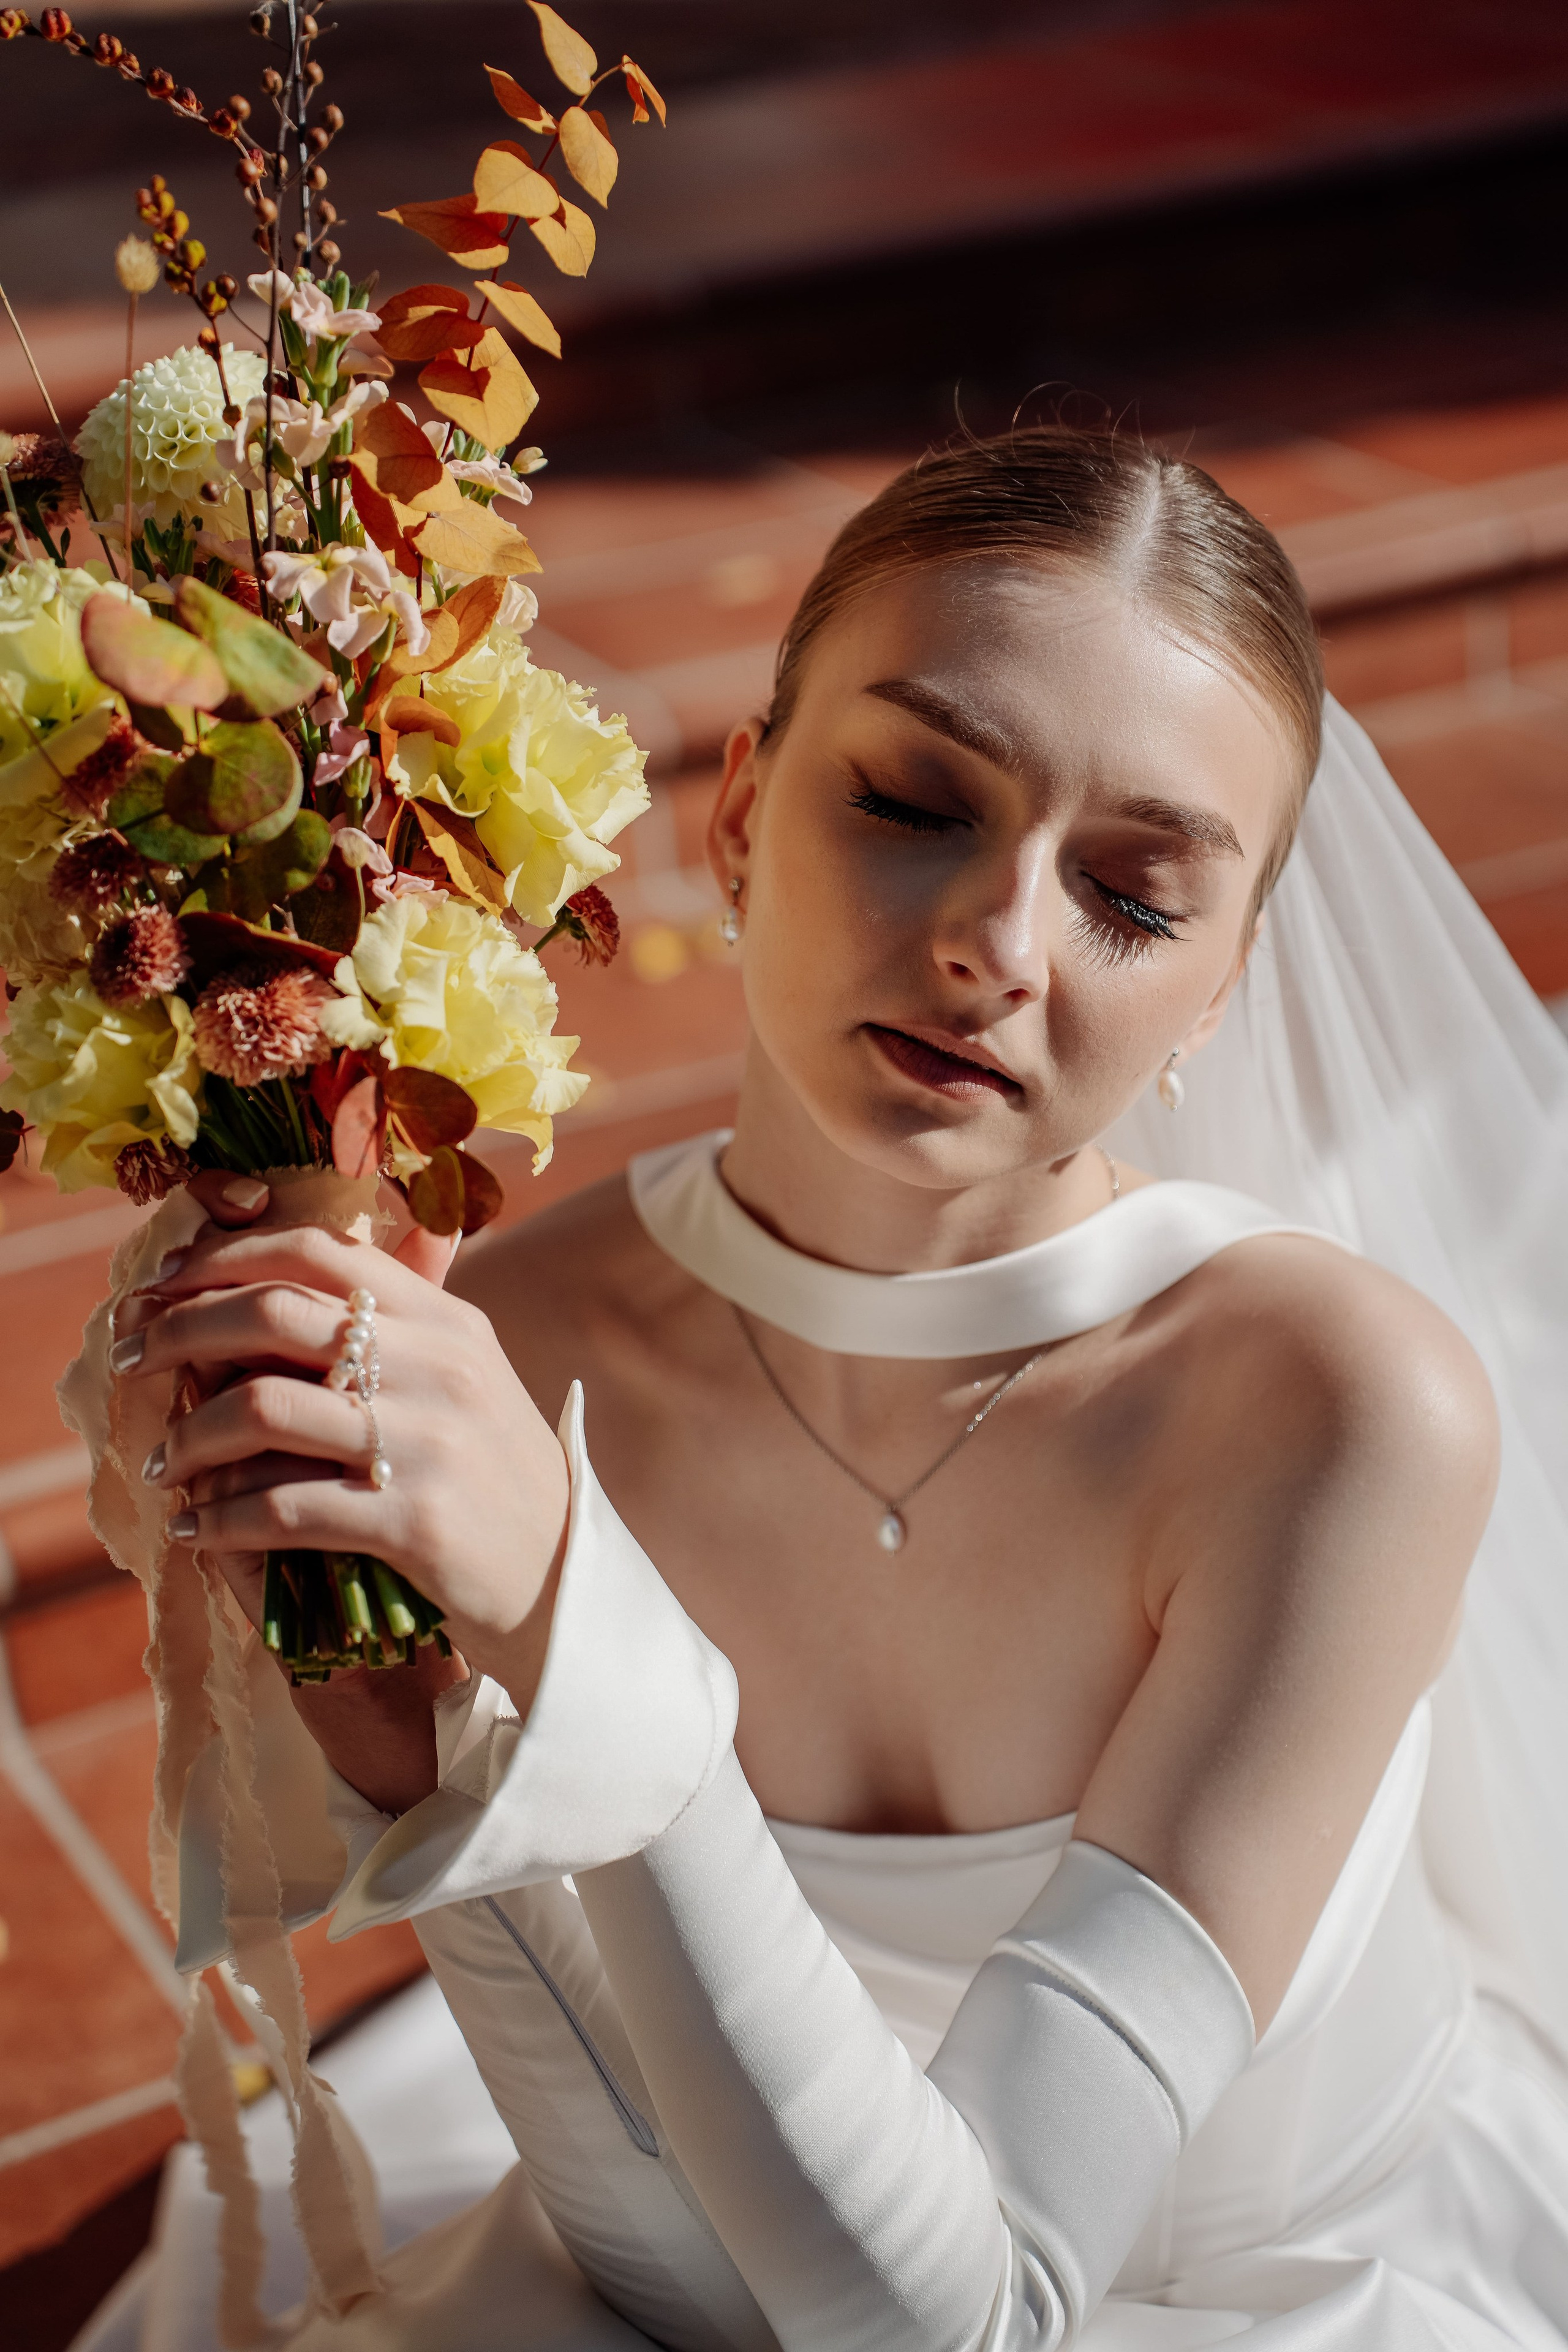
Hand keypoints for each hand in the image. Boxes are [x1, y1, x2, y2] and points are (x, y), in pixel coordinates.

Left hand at [113, 1174, 569, 1794]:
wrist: (565, 1583)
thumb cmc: (494, 1476)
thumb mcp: (465, 1376)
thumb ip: (395, 1317)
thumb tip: (302, 1254)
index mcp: (448, 1318)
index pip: (316, 1250)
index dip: (220, 1257)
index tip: (159, 1283)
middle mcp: (442, 1367)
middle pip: (274, 1314)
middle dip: (179, 1331)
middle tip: (128, 1358)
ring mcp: (430, 1444)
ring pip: (264, 1410)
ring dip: (190, 1437)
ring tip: (162, 1463)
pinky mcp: (415, 1524)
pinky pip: (284, 1508)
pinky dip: (221, 1520)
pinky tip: (194, 1531)